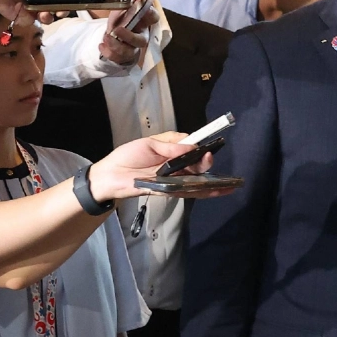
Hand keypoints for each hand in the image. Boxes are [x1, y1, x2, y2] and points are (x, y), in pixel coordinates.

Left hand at [0, 0, 72, 20]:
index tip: (73, 2)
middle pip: (59, 8)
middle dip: (61, 11)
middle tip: (60, 11)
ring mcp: (34, 9)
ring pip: (48, 17)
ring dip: (48, 17)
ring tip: (43, 14)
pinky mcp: (25, 18)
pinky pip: (34, 22)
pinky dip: (32, 18)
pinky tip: (27, 12)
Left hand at [88, 131, 219, 200]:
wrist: (110, 176)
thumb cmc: (127, 157)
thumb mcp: (149, 144)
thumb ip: (171, 145)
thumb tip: (192, 145)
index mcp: (172, 151)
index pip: (191, 147)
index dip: (200, 146)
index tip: (206, 146)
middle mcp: (176, 165)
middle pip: (197, 164)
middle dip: (205, 163)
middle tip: (207, 160)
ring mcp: (174, 179)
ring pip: (197, 180)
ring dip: (212, 181)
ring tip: (226, 182)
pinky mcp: (170, 191)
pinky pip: (189, 192)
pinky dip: (204, 192)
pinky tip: (219, 191)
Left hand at [97, 0, 154, 65]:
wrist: (112, 35)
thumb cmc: (121, 19)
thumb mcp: (123, 8)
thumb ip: (130, 1)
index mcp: (144, 22)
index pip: (153, 18)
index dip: (150, 14)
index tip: (143, 8)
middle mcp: (141, 36)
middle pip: (141, 40)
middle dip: (130, 37)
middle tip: (117, 30)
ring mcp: (132, 48)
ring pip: (129, 51)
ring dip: (117, 46)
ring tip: (106, 38)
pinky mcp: (123, 57)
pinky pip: (117, 58)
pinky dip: (108, 52)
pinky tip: (101, 46)